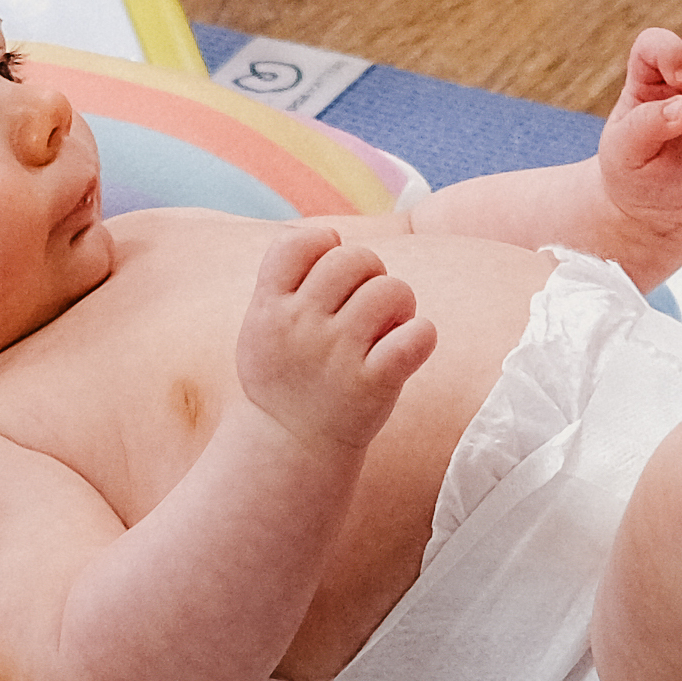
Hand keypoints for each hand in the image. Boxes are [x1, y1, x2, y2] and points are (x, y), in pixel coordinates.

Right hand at [239, 227, 432, 456]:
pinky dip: (420, 336)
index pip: (300, 241)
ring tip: (389, 326)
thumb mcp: (260, 326)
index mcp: (268, 308)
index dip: (325, 245)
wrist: (289, 446)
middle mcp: (300, 327)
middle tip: (367, 304)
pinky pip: (418, 335)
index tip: (331, 276)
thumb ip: (283, 281)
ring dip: (399, 303)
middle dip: (371, 272)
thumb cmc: (284, 375)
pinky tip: (406, 350)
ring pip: (390, 290)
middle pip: (354, 258)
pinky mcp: (372, 384)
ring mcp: (336, 356)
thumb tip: (329, 234)